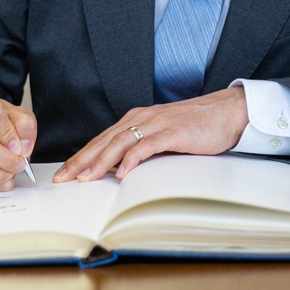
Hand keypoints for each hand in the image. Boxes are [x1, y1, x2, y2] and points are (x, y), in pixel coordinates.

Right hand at [0, 96, 36, 190]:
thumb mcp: (16, 114)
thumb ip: (24, 125)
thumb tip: (23, 147)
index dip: (10, 132)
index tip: (20, 144)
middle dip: (7, 159)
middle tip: (20, 163)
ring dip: (6, 173)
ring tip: (13, 166)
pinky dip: (0, 183)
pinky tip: (3, 172)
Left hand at [52, 86, 247, 182]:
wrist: (226, 111)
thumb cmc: (196, 126)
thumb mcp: (162, 136)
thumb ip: (142, 147)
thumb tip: (120, 169)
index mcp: (137, 119)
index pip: (102, 139)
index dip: (81, 155)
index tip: (64, 172)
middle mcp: (142, 118)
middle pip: (105, 140)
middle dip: (81, 159)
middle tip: (63, 177)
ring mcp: (157, 123)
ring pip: (121, 142)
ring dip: (100, 161)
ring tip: (85, 177)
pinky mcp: (173, 132)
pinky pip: (147, 146)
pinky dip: (132, 159)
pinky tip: (121, 172)